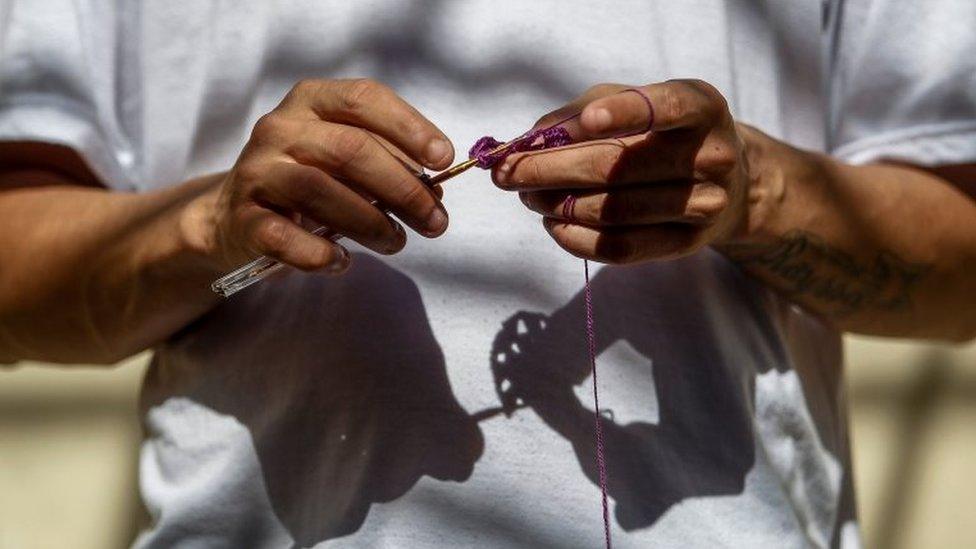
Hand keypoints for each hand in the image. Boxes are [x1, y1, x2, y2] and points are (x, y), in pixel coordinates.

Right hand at [196, 78, 454, 272]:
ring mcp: (257, 171)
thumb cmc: (308, 182)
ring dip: (369, 222)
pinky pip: (283, 236)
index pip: (364, 99)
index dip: (409, 127)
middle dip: (402, 188)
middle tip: (434, 221)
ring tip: (396, 242)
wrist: (234, 216)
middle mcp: (280, 128)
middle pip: (349, 149)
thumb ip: (388, 166)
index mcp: (311, 101)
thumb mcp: (346, 162)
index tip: (444, 159)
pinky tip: (342, 261)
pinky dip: (319, 253)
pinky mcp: (243, 218)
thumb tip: (436, 193)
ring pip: (319, 189)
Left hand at [492, 80, 753, 263]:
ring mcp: (703, 205)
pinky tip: (553, 224)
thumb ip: (578, 114)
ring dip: (555, 206)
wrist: (728, 184)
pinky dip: (574, 238)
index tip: (588, 119)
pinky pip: (619, 248)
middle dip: (549, 170)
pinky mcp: (686, 244)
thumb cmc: (661, 132)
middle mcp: (711, 157)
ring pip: (612, 212)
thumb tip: (525, 142)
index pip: (666, 108)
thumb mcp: (630, 103)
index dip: (626, 113)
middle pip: (617, 168)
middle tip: (507, 173)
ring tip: (528, 197)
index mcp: (701, 108)